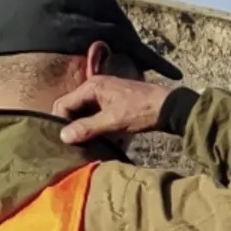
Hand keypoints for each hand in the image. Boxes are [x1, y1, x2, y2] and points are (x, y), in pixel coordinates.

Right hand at [53, 76, 170, 143]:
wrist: (170, 107)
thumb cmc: (142, 111)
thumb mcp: (113, 121)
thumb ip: (88, 127)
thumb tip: (63, 136)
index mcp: (91, 87)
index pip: (64, 103)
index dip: (61, 122)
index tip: (63, 140)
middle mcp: (95, 87)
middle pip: (74, 107)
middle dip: (72, 124)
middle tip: (73, 144)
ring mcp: (106, 94)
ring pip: (86, 112)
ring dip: (86, 126)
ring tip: (85, 143)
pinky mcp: (115, 102)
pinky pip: (98, 114)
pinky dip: (97, 125)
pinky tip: (100, 137)